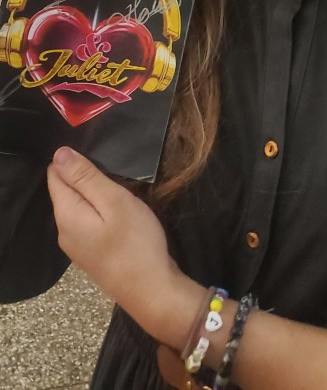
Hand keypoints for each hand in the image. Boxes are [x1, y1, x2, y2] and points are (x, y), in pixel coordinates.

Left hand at [47, 147, 203, 344]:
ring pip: (78, 206)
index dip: (74, 161)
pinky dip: (100, 211)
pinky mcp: (90, 253)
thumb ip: (86, 177)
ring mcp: (76, 245)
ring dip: (95, 194)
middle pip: (65, 190)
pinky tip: (120, 214)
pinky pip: (87, 221)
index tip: (100, 160)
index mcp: (66, 214)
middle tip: (116, 176)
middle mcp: (63, 230)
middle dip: (85, 177)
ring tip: (121, 191)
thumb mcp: (115, 202)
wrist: (152, 292)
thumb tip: (59, 153)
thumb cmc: (136, 243)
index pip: (55, 174)